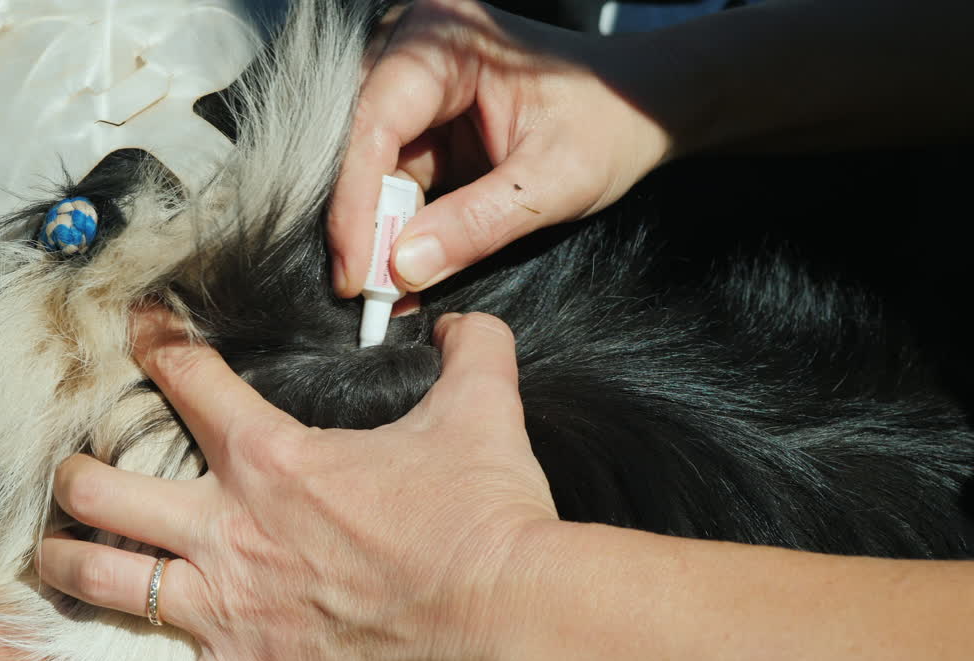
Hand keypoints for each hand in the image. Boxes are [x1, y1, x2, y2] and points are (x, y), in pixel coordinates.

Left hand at [36, 312, 558, 660]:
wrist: (508, 616)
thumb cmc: (485, 516)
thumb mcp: (482, 411)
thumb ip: (472, 352)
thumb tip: (467, 321)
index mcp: (273, 458)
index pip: (188, 378)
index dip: (154, 340)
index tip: (137, 324)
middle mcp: (230, 529)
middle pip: (103, 490)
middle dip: (76, 477)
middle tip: (76, 475)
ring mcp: (229, 610)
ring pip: (101, 581)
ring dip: (67, 566)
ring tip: (56, 558)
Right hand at [328, 0, 671, 295]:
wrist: (636, 104)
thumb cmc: (609, 124)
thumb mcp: (553, 181)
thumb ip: (477, 224)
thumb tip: (402, 270)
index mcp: (444, 39)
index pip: (374, 123)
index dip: (355, 204)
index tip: (354, 275)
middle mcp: (412, 46)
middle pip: (353, 141)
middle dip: (357, 220)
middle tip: (361, 291)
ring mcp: (408, 79)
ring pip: (361, 163)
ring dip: (369, 228)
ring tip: (377, 288)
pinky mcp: (414, 115)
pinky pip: (383, 174)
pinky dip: (387, 224)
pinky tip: (392, 266)